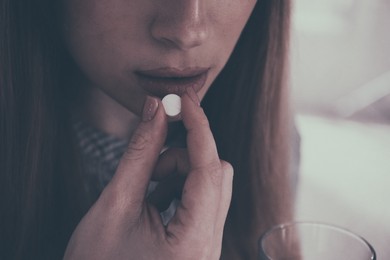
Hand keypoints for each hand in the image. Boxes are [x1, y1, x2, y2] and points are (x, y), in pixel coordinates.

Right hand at [64, 88, 232, 259]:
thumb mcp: (115, 204)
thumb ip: (140, 153)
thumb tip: (155, 111)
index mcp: (193, 241)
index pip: (209, 169)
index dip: (199, 127)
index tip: (185, 100)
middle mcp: (209, 245)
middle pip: (216, 176)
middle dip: (185, 155)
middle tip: (152, 153)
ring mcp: (205, 246)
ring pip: (210, 187)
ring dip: (180, 171)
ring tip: (147, 182)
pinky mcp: (197, 243)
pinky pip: (200, 201)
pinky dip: (179, 187)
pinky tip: (153, 195)